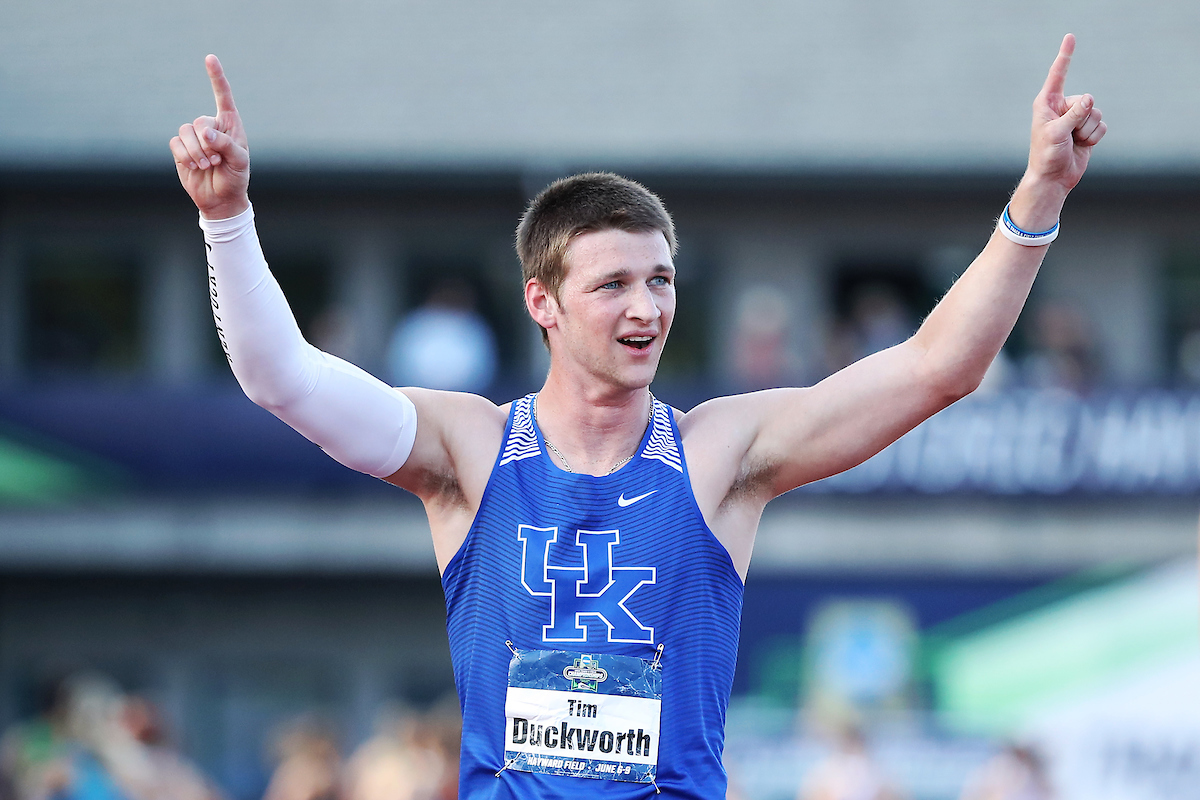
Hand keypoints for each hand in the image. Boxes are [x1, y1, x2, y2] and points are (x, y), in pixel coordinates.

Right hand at [169, 55, 249, 218]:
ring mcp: (194, 137)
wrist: (221, 200)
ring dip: (195, 152)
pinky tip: (195, 166)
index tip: (210, 58)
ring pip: (185, 132)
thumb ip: (225, 144)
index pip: (223, 96)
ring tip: (207, 166)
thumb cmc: (236, 178)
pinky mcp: (181, 149)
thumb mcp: (239, 161)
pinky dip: (184, 156)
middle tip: (217, 161)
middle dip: (207, 144)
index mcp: (230, 124)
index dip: (216, 77)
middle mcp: (211, 126)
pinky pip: (175, 143)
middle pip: (199, 121)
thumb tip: (204, 131)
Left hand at [1027, 34, 1106, 194]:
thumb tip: (1090, 99)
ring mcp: (1075, 118)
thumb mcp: (1056, 133)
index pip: (1058, 75)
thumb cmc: (1046, 156)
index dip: (1065, 56)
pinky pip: (1101, 125)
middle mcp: (1061, 107)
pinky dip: (1094, 137)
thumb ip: (1074, 114)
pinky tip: (1081, 146)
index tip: (1070, 37)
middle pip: (1087, 100)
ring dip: (1088, 130)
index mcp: (1047, 103)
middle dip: (1082, 119)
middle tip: (1067, 136)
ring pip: (1096, 113)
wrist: (1053, 179)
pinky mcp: (1086, 129)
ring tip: (1073, 142)